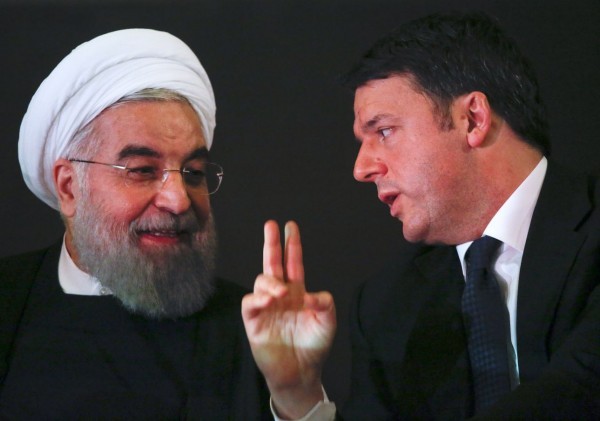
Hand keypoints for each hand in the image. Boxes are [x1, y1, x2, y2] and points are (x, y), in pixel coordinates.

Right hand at [242, 220, 335, 417]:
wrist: (300, 372)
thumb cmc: (314, 346)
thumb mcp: (327, 322)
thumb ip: (325, 303)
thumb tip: (309, 294)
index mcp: (297, 292)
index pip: (293, 263)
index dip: (292, 245)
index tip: (290, 226)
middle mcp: (280, 295)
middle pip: (273, 263)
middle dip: (272, 243)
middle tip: (271, 224)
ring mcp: (266, 307)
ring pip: (261, 281)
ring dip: (270, 281)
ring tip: (281, 293)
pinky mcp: (254, 321)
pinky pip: (249, 302)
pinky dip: (257, 298)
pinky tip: (269, 301)